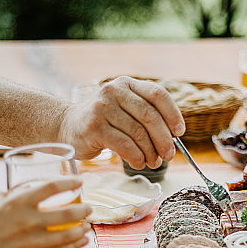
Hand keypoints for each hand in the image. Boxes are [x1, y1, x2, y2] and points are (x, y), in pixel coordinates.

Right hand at [0, 178, 91, 247]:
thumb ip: (12, 196)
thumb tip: (22, 191)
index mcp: (18, 202)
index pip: (51, 187)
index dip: (70, 182)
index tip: (80, 181)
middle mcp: (28, 220)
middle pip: (67, 212)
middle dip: (84, 209)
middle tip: (90, 207)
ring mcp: (32, 240)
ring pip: (68, 234)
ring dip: (82, 229)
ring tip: (87, 226)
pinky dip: (74, 246)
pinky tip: (82, 242)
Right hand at [60, 77, 184, 168]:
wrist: (67, 126)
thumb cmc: (103, 122)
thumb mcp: (124, 110)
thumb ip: (145, 116)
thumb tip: (173, 138)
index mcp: (127, 84)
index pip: (157, 94)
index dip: (172, 114)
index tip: (179, 132)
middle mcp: (114, 91)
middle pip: (149, 116)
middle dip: (163, 139)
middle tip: (169, 155)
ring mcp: (102, 108)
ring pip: (138, 133)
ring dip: (150, 152)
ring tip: (153, 163)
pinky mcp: (94, 127)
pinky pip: (124, 145)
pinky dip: (136, 157)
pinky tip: (138, 163)